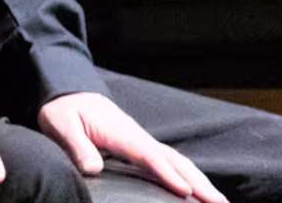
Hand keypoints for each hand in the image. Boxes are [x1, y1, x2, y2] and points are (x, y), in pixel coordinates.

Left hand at [37, 92, 226, 202]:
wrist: (69, 90)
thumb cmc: (64, 109)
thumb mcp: (61, 125)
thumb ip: (77, 146)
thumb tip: (92, 170)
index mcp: (121, 132)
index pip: (149, 155)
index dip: (167, 174)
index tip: (186, 191)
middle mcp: (138, 136)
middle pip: (175, 160)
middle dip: (199, 182)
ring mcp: (142, 141)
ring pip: (178, 161)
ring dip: (200, 180)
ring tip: (220, 201)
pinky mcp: (140, 147)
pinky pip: (170, 162)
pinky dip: (188, 175)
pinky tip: (196, 189)